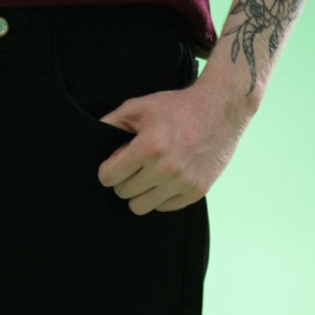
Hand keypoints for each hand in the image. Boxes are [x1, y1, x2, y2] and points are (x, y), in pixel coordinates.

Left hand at [97, 82, 253, 212]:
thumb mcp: (139, 106)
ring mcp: (183, 182)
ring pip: (141, 206)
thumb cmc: (177, 107)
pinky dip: (161, 196)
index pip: (108, 177)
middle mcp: (166, 169)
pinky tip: (166, 178)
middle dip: (124, 179)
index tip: (116, 162)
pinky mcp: (197, 191)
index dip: (108, 169)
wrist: (221, 109)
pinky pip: (164, 208)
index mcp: (148, 147)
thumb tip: (93, 141)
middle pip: (123, 193)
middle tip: (135, 165)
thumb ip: (111, 123)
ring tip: (148, 174)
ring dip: (140, 192)